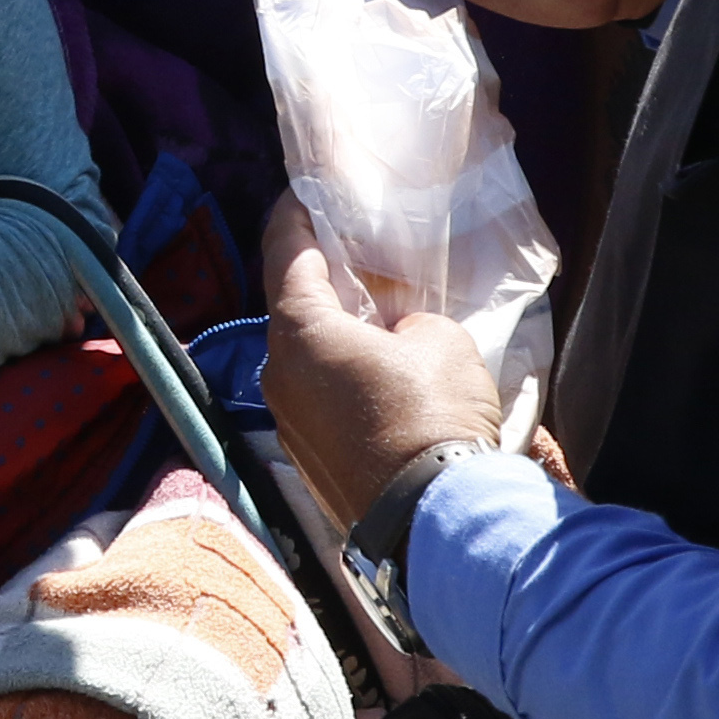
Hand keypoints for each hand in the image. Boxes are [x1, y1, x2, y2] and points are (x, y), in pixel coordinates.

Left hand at [259, 198, 507, 530]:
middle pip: (292, 310)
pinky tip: (380, 377)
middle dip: (324, 283)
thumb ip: (410, 321)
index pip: (286, 253)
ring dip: (335, 337)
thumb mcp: (441, 340)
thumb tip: (398, 337)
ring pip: (305, 360)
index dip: (296, 217)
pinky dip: (340, 380)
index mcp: (299, 332)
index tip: (305, 194)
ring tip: (378, 321)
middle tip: (359, 262)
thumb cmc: (434, 416)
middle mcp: (277, 375)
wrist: (432, 523)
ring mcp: (288, 424)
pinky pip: (318, 401)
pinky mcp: (308, 462)